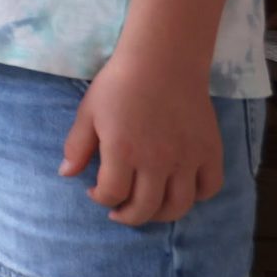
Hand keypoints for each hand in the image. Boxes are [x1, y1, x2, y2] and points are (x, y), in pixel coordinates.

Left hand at [59, 51, 226, 224]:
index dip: (100, 199)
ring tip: (148, 207)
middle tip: (119, 211)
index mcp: (123, 151)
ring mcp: (187, 158)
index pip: (112, 195)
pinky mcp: (210, 151)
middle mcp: (157, 160)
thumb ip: (76, 146)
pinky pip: (209, 188)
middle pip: (145, 208)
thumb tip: (66, 175)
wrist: (163, 61)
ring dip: (161, 215)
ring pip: (178, 206)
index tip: (95, 192)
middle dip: (128, 216)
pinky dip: (196, 196)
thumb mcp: (88, 112)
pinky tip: (179, 189)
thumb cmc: (120, 84)